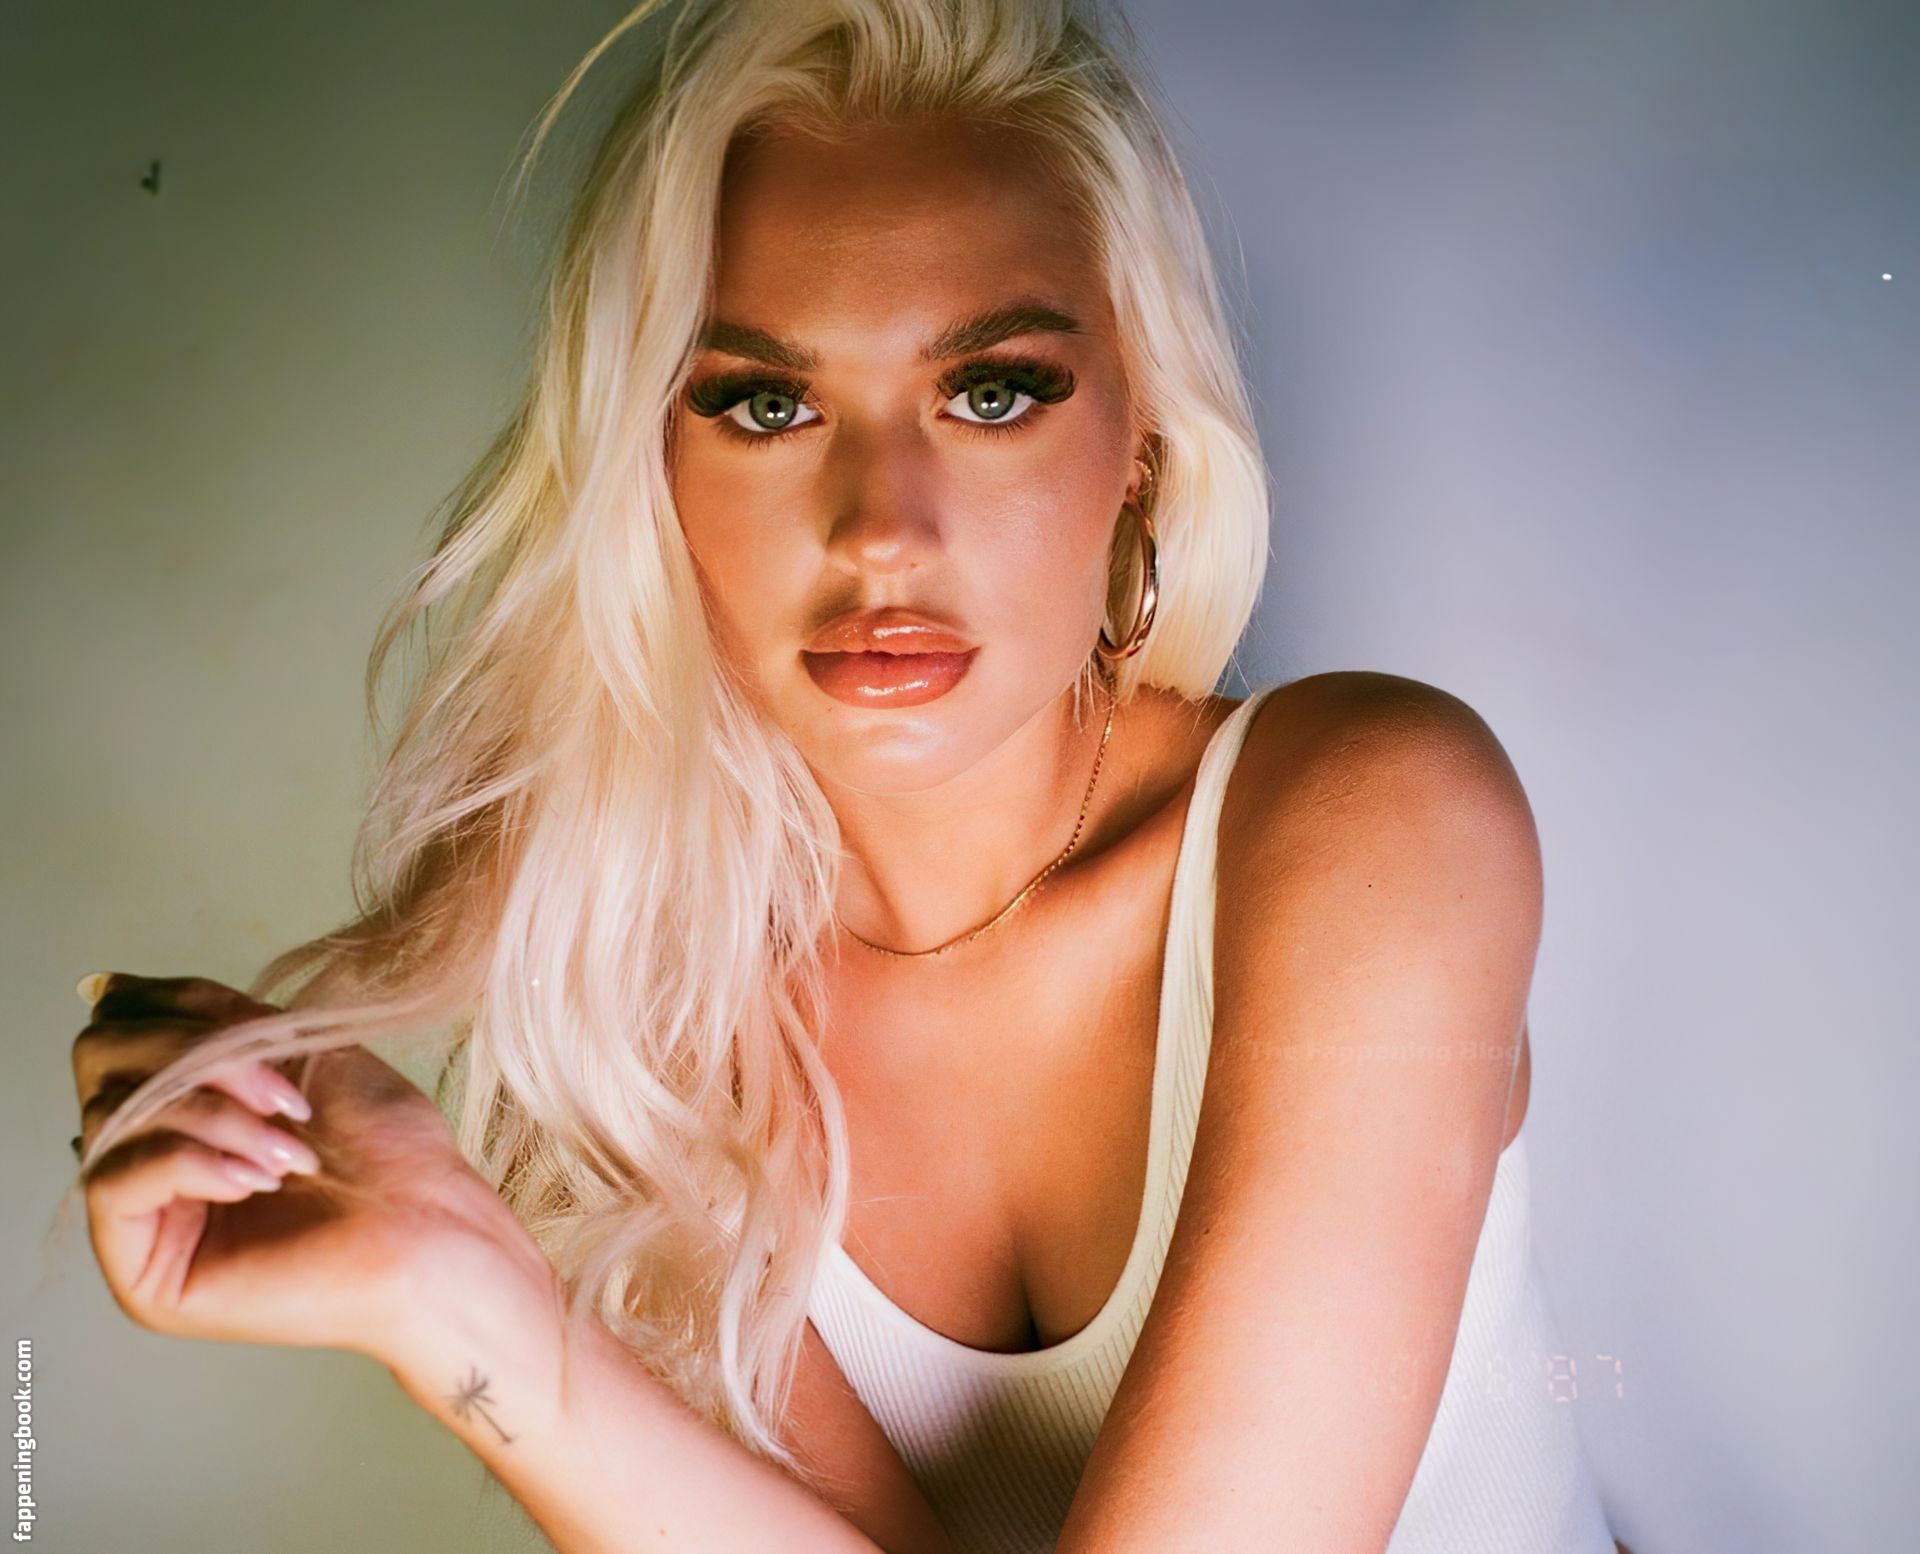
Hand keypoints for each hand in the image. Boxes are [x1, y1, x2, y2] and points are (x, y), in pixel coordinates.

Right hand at [71, 971, 546, 1363]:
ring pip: (109, 1116)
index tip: (255, 1023)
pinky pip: (112, 1180)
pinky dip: (192, 1162)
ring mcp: (143, 1222)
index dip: (175, 1007)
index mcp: (181, 1110)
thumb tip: (109, 988)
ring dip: (214, 1115)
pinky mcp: (144, 1275)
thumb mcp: (294, 1052)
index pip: (118, 1029)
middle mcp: (148, 1163)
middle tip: (281, 1095)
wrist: (432, 1227)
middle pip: (100, 1062)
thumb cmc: (387, 1148)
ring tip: (291, 1148)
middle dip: (194, 1056)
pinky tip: (259, 1180)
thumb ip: (208, 1021)